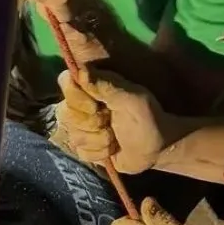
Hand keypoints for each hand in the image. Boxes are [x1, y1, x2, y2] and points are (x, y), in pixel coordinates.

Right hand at [55, 67, 180, 173]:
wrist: (158, 148)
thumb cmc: (148, 118)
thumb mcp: (133, 99)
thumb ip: (107, 85)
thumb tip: (81, 71)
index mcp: (91, 87)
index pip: (65, 82)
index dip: (77, 97)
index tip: (97, 105)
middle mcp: (80, 105)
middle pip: (66, 113)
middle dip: (93, 123)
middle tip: (111, 122)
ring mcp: (80, 127)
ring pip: (74, 135)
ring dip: (100, 140)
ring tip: (116, 138)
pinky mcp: (83, 148)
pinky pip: (81, 152)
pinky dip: (100, 153)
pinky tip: (112, 150)